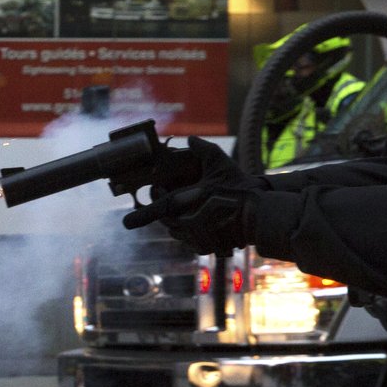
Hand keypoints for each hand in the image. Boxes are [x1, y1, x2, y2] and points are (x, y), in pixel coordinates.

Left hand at [126, 150, 262, 252]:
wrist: (260, 215)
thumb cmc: (238, 188)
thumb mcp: (220, 163)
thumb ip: (202, 149)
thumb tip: (190, 139)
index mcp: (185, 203)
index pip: (158, 209)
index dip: (141, 215)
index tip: (126, 223)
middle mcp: (186, 223)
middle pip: (166, 219)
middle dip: (168, 209)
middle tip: (177, 198)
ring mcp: (195, 237)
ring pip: (176, 230)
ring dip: (178, 221)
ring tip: (193, 209)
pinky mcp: (204, 247)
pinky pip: (190, 240)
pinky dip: (191, 232)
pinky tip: (203, 222)